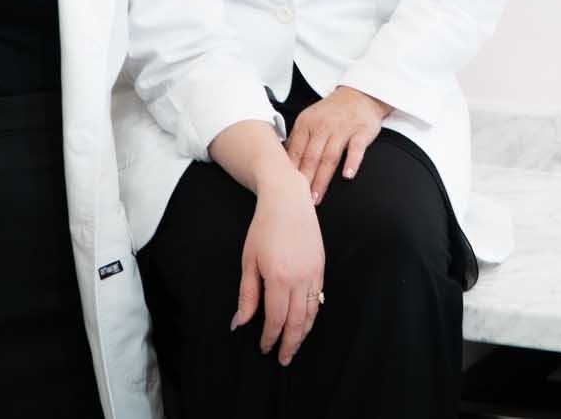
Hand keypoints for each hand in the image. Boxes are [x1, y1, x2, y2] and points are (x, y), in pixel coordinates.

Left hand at [233, 169, 323, 365]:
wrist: (288, 201)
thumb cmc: (263, 228)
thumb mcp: (248, 261)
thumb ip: (247, 295)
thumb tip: (240, 323)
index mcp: (279, 279)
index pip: (275, 320)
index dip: (270, 338)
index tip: (264, 349)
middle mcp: (300, 280)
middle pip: (296, 322)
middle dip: (289, 344)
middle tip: (282, 359)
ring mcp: (314, 274)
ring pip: (311, 314)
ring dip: (302, 333)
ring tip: (294, 347)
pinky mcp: (321, 268)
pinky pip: (319, 300)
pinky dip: (312, 315)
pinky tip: (305, 322)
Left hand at [285, 85, 390, 204]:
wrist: (359, 95)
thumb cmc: (331, 112)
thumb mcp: (310, 120)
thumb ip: (298, 139)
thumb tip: (281, 163)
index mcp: (306, 124)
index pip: (295, 152)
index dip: (289, 172)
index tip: (285, 190)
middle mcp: (322, 126)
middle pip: (311, 157)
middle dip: (304, 180)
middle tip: (299, 200)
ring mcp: (342, 128)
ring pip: (330, 157)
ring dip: (322, 178)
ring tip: (316, 196)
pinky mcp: (361, 131)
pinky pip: (356, 149)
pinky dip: (352, 162)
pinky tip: (347, 175)